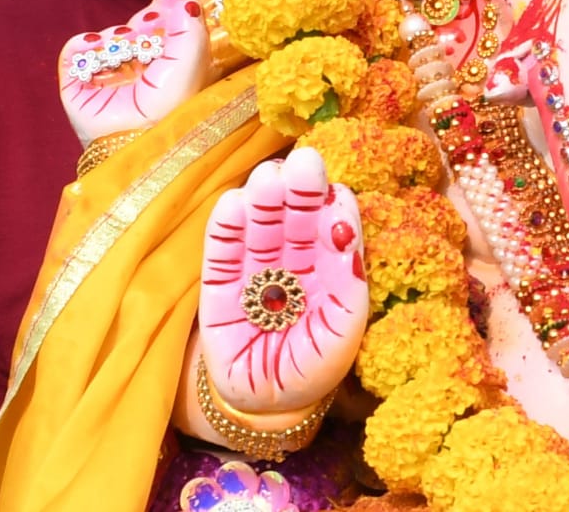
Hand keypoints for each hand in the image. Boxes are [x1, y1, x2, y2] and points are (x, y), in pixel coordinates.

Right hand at [58, 0, 212, 145]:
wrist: (137, 138)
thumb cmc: (172, 107)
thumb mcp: (192, 61)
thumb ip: (190, 25)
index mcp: (172, 70)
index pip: (169, 30)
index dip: (169, 7)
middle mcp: (140, 72)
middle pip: (138, 29)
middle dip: (145, 20)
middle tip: (150, 21)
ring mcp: (108, 78)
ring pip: (110, 37)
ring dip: (119, 36)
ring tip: (128, 50)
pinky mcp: (78, 85)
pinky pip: (76, 51)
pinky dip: (86, 47)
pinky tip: (100, 52)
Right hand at [199, 148, 368, 414]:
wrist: (265, 405)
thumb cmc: (314, 368)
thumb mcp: (343, 331)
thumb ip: (349, 284)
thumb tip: (349, 233)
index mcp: (328, 270)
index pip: (331, 231)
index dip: (332, 209)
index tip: (337, 189)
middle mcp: (293, 263)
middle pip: (295, 220)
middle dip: (298, 192)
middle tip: (303, 162)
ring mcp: (254, 270)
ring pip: (259, 228)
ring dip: (263, 201)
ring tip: (268, 177)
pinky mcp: (218, 285)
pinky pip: (221, 252)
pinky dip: (225, 228)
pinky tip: (233, 202)